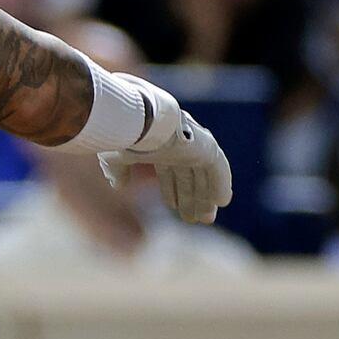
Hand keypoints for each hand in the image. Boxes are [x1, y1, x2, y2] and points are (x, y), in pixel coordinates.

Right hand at [99, 109, 232, 224]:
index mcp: (158, 147)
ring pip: (204, 175)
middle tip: (192, 218)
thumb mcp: (116, 157)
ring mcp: (193, 146)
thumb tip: (118, 185)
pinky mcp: (206, 147)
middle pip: (188, 176)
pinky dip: (221, 184)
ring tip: (205, 219)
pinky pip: (219, 169)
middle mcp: (178, 147)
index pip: (169, 171)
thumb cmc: (125, 136)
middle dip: (190, 198)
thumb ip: (118, 171)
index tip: (172, 206)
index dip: (171, 189)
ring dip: (205, 197)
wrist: (139, 120)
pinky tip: (222, 202)